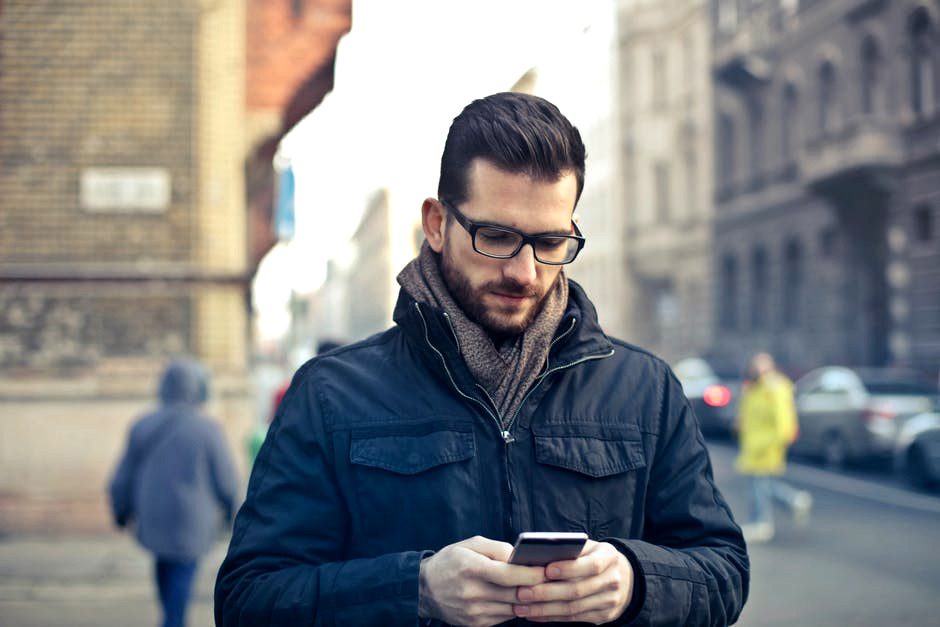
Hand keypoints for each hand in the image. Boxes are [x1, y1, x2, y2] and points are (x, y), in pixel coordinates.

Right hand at [419, 535, 545, 626]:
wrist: (425, 588)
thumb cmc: (451, 561)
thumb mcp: (470, 544)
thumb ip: (497, 548)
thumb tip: (521, 557)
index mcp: (471, 568)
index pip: (508, 575)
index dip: (531, 574)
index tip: (545, 569)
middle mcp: (472, 593)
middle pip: (514, 594)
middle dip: (535, 587)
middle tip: (549, 579)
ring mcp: (474, 612)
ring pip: (513, 608)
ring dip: (526, 599)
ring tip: (535, 587)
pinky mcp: (475, 624)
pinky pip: (504, 617)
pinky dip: (513, 607)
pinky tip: (516, 597)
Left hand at [512, 540, 633, 623]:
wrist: (622, 576)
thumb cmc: (594, 556)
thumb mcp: (588, 546)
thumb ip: (569, 549)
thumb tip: (537, 555)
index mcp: (609, 556)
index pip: (591, 564)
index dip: (568, 568)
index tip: (546, 570)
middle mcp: (613, 579)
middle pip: (577, 590)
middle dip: (547, 593)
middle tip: (522, 592)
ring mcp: (610, 600)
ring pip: (573, 608)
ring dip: (544, 609)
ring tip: (521, 606)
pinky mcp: (604, 616)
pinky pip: (574, 618)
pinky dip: (551, 617)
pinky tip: (533, 614)